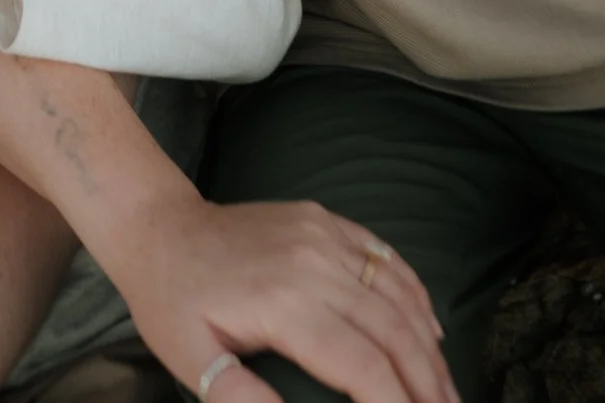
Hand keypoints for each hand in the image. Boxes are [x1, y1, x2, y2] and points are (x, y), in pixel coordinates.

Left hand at [98, 196, 455, 402]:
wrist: (158, 227)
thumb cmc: (170, 300)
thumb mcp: (190, 358)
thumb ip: (241, 396)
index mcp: (283, 303)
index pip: (363, 365)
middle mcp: (313, 264)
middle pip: (394, 333)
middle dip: (428, 384)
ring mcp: (323, 235)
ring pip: (399, 296)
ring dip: (430, 348)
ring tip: (446, 390)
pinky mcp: (325, 220)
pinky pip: (386, 259)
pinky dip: (415, 296)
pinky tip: (429, 331)